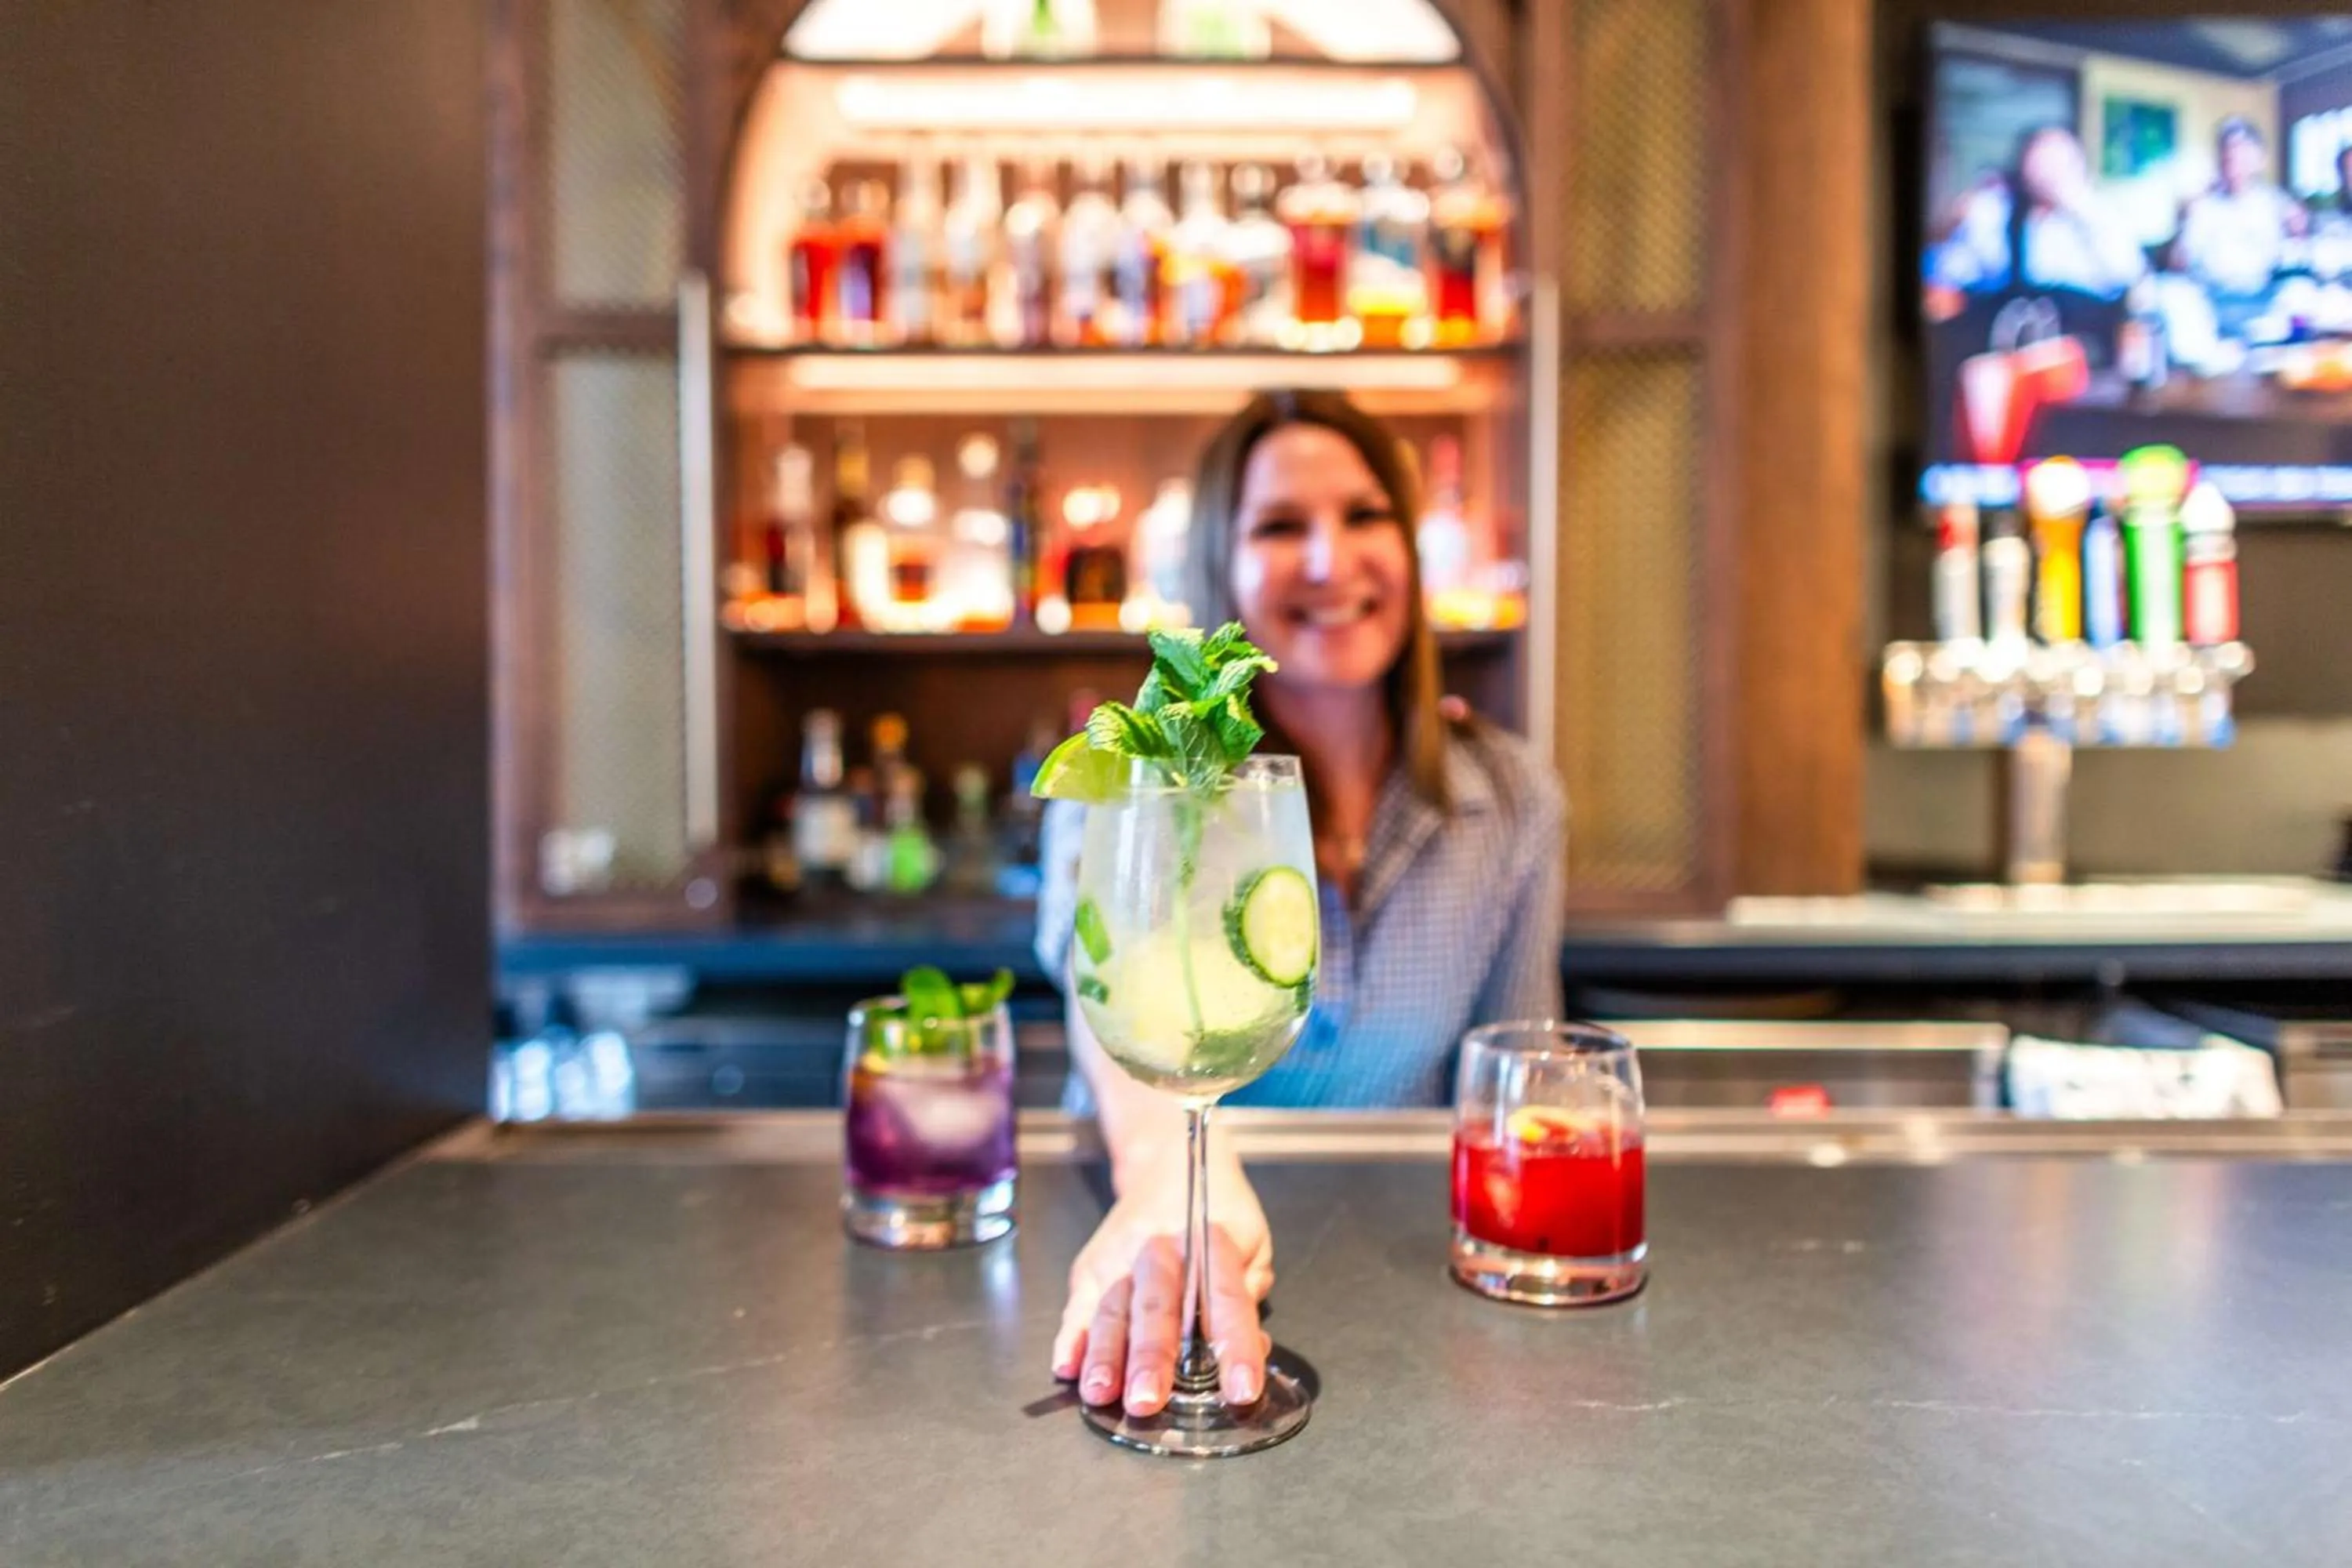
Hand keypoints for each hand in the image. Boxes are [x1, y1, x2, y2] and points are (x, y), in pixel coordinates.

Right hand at [1050, 1176, 1272, 1415]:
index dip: (1236, 1346)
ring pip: (1111, 1309)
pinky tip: (1066, 1367)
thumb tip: (1252, 1349)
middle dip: (1150, 1356)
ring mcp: (1120, 1258)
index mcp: (1211, 1243)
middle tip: (1148, 1399)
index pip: (1227, 1300)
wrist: (1166, 1162)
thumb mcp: (1253, 1240)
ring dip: (1105, 1354)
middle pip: (1156, 1306)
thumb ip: (1250, 1293)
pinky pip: (1078, 1306)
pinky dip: (1071, 1338)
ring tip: (1101, 1393)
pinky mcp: (1091, 1268)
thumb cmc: (1215, 1212)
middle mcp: (1162, 1249)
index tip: (1241, 1389)